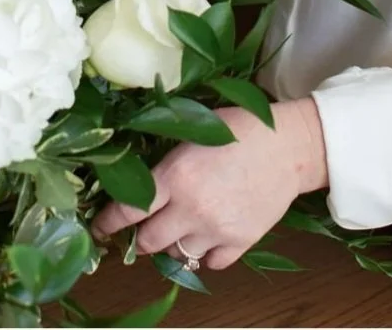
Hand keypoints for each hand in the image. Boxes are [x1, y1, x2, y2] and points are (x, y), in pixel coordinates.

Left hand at [92, 99, 329, 270]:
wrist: (290, 146)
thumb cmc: (242, 129)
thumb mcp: (195, 130)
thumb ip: (167, 158)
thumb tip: (137, 173)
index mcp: (176, 175)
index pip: (129, 209)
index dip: (109, 222)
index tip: (101, 228)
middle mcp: (192, 207)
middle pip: (148, 242)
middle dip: (140, 238)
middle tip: (143, 229)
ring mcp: (217, 229)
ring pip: (177, 255)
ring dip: (172, 244)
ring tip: (180, 227)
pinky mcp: (241, 242)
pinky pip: (210, 263)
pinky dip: (205, 254)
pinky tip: (208, 235)